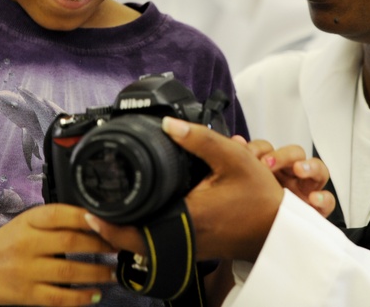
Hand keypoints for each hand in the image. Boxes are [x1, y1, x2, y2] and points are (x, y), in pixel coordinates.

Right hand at [0, 203, 115, 305]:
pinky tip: (94, 295)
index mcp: (27, 221)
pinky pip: (58, 298)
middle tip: (120, 247)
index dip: (87, 216)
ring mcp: (25, 271)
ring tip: (113, 273)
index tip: (108, 220)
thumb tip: (91, 220)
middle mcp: (25, 244)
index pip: (61, 214)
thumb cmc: (1, 245)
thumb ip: (51, 222)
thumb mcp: (22, 224)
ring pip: (69, 272)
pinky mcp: (25, 295)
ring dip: (97, 273)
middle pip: (71, 242)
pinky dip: (80, 298)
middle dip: (101, 245)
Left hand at [88, 117, 288, 262]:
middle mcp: (184, 237)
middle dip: (110, 229)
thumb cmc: (260, 197)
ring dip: (126, 233)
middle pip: (134, 244)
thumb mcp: (233, 157)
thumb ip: (199, 139)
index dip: (108, 227)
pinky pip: (161, 244)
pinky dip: (145, 234)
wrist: (279, 227)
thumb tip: (168, 123)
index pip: (137, 233)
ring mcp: (189, 246)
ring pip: (146, 247)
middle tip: (91, 210)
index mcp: (187, 217)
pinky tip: (139, 216)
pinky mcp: (194, 247)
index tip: (90, 213)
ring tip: (108, 212)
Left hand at [245, 139, 334, 217]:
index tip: (246, 154)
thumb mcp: (246, 185)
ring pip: (318, 169)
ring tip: (298, 169)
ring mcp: (307, 190)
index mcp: (272, 167)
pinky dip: (323, 198)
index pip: (269, 148)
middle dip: (282, 155)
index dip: (259, 148)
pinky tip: (313, 198)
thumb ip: (243, 163)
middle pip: (295, 153)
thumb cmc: (255, 211)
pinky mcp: (318, 209)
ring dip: (309, 166)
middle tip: (267, 164)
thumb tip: (237, 141)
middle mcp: (292, 175)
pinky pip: (328, 201)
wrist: (264, 240)